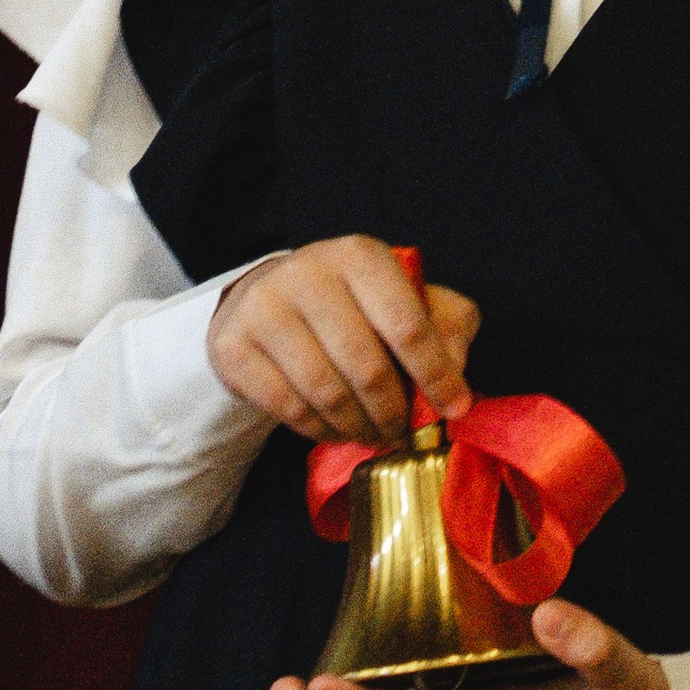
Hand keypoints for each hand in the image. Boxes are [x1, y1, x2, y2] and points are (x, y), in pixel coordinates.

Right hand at [207, 235, 479, 445]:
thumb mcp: (405, 298)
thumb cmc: (351, 303)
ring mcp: (265, 307)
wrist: (265, 299)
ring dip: (359, 427)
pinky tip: (336, 429)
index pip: (408, 324)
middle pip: (367, 367)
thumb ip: (446, 324)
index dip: (436, 375)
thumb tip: (456, 371)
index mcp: (359, 256)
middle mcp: (309, 272)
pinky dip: (322, 431)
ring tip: (372, 433)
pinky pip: (290, 409)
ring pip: (327, 393)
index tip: (455, 409)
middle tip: (403, 432)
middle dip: (394, 412)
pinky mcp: (234, 345)